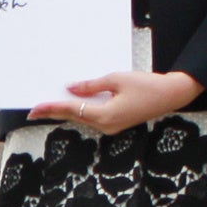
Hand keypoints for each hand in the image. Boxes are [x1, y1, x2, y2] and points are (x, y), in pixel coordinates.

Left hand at [28, 70, 204, 134]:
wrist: (171, 95)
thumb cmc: (146, 85)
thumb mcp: (115, 80)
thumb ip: (91, 86)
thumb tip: (70, 89)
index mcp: (105, 116)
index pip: (72, 111)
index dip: (52, 109)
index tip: (34, 109)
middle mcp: (107, 126)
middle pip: (75, 117)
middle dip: (55, 112)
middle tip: (35, 109)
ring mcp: (112, 127)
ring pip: (83, 118)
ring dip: (67, 111)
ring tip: (48, 105)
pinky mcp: (117, 123)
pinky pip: (93, 117)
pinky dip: (81, 110)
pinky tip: (72, 104)